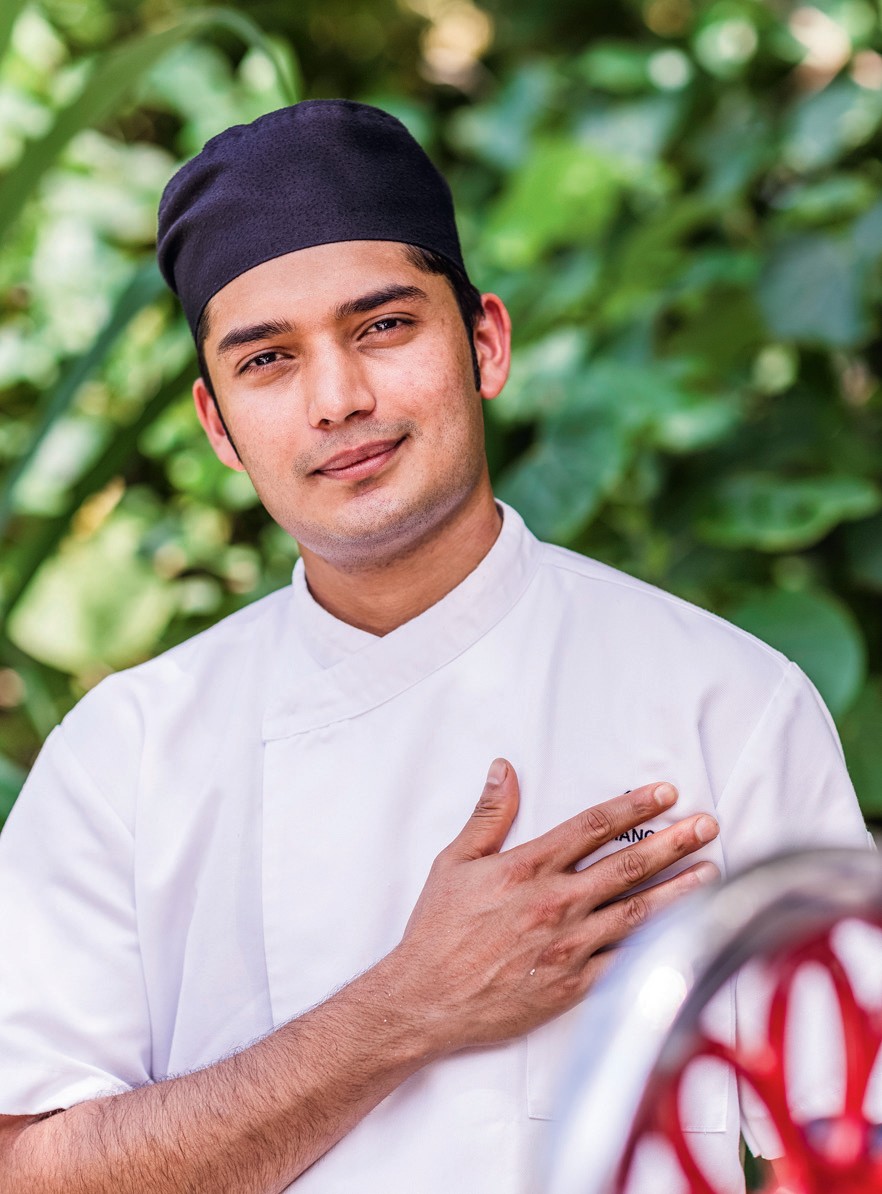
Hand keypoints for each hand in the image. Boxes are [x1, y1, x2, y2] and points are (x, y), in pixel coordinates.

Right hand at [388, 759, 717, 1055]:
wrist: (427, 999)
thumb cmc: (437, 931)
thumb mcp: (454, 861)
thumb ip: (488, 815)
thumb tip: (504, 770)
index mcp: (526, 868)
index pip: (591, 827)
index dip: (632, 807)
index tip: (665, 793)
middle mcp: (554, 903)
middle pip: (626, 865)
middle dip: (673, 841)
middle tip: (705, 824)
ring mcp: (568, 946)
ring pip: (636, 912)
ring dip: (679, 890)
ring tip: (711, 871)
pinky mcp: (573, 985)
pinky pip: (624, 961)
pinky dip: (657, 944)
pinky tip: (682, 930)